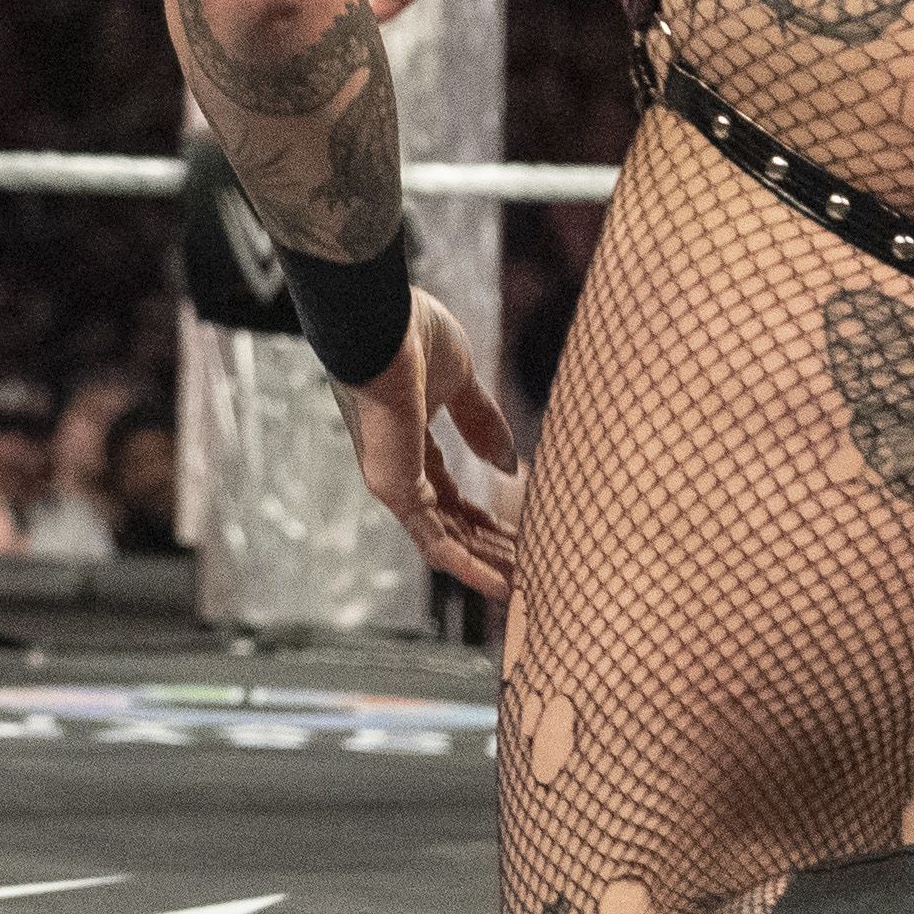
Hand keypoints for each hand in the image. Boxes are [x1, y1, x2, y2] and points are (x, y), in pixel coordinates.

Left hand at [340, 289, 521, 597]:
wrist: (382, 325)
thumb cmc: (413, 336)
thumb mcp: (461, 380)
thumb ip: (482, 422)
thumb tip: (511, 466)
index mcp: (409, 438)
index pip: (447, 490)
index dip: (483, 514)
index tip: (520, 531)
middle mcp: (397, 465)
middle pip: (448, 520)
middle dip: (489, 547)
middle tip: (531, 569)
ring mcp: (392, 481)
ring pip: (444, 538)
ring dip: (485, 564)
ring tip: (526, 589)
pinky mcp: (393, 490)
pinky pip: (433, 542)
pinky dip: (468, 567)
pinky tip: (502, 586)